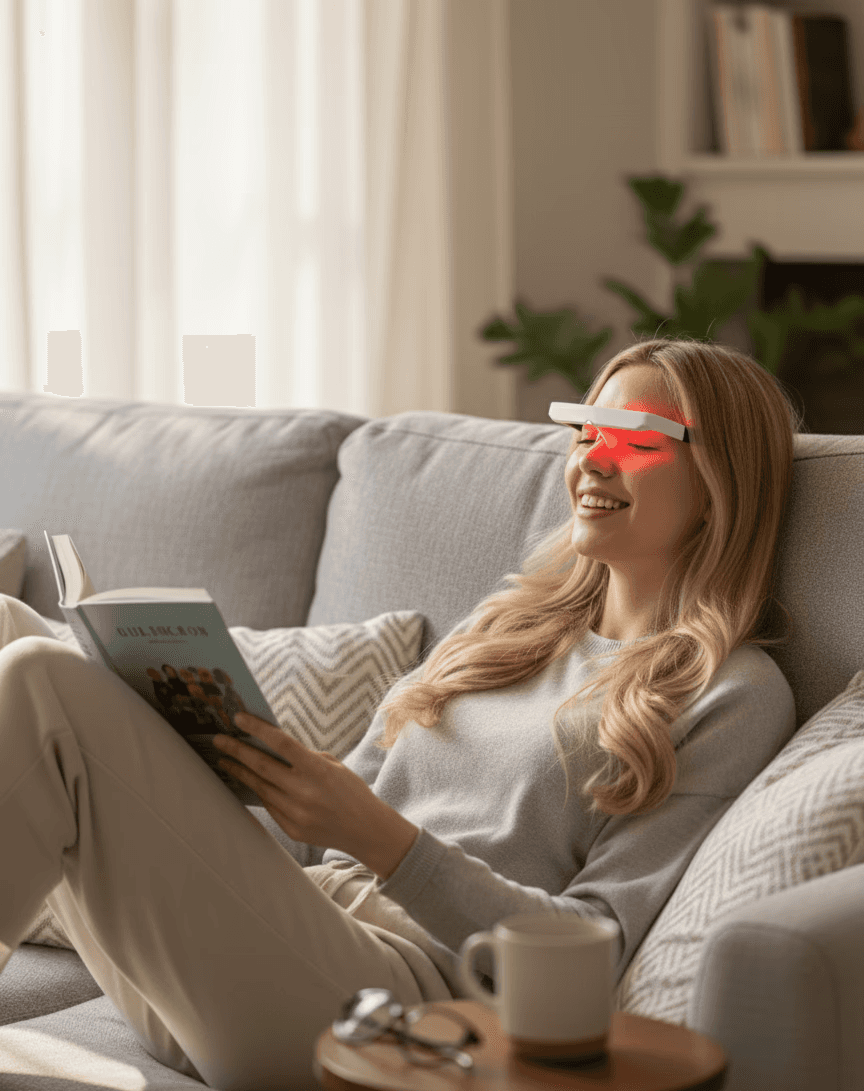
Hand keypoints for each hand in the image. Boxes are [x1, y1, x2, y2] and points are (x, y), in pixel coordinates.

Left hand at [212, 714, 418, 879]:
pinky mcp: (291, 829)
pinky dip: (259, 791)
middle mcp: (304, 792)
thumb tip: (275, 747)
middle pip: (262, 766)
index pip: (281, 744)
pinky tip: (249, 781)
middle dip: (237, 751)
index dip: (258, 729)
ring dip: (241, 772)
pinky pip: (269, 805)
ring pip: (260, 787)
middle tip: (219, 740)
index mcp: (318, 770)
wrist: (366, 830)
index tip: (239, 718)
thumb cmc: (352, 792)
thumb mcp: (334, 766)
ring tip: (225, 760)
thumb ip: (306, 757)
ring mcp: (296, 813)